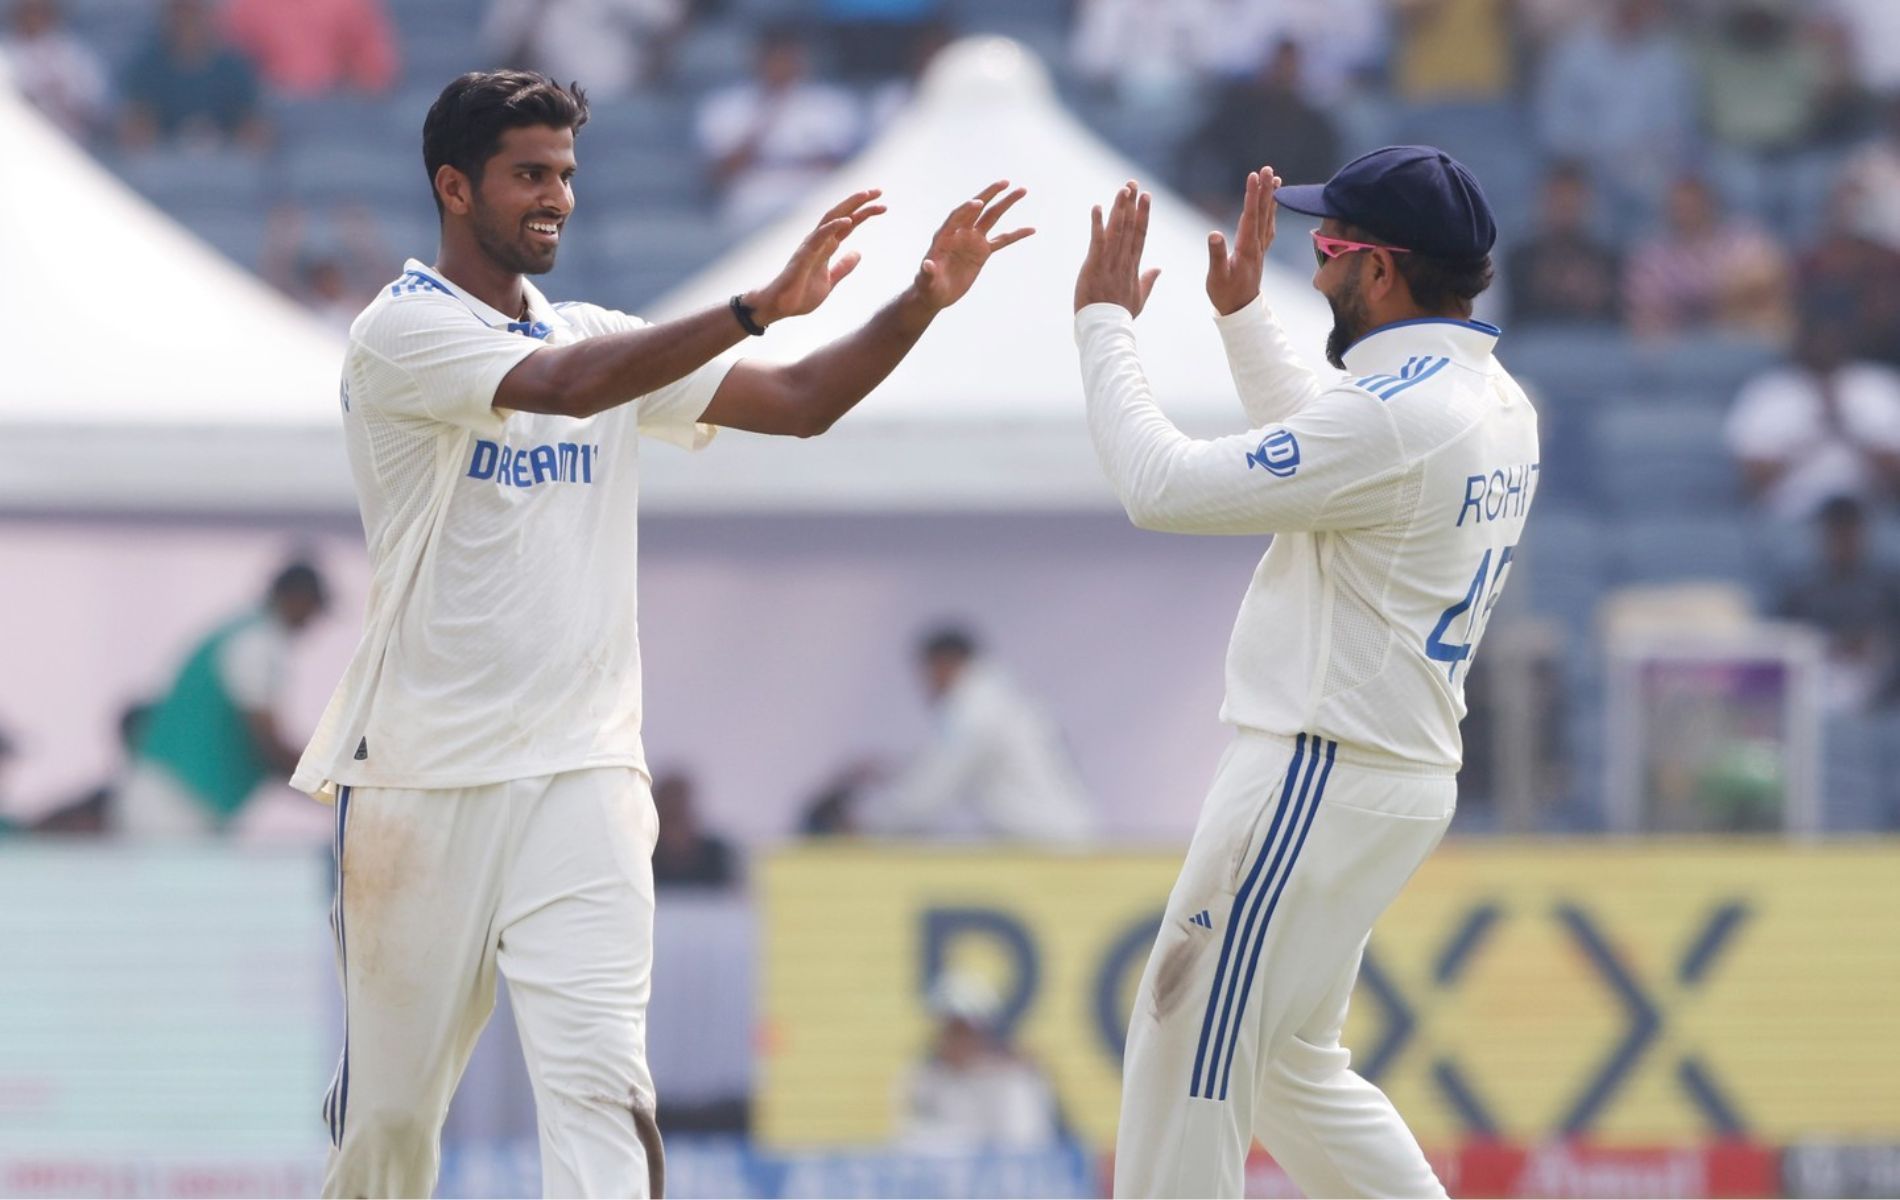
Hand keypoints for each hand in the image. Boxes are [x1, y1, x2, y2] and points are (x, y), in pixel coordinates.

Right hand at [747, 189, 886, 324]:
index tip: (883, 206)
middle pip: (841, 215)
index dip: (864, 213)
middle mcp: (819, 241)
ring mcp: (811, 246)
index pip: (848, 224)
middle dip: (859, 201)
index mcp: (827, 246)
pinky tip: (848, 220)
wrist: (780, 306)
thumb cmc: (801, 294)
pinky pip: (819, 237)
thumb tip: (858, 253)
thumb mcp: (830, 281)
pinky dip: (833, 227)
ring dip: (848, 206)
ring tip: (865, 195)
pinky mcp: (803, 255)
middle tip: (879, 191)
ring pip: (831, 219)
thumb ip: (843, 267)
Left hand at [912, 181, 1034, 310]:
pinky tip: (1031, 229)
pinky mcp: (983, 252)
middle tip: (1005, 182)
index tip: (978, 202)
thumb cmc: (928, 287)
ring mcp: (973, 240)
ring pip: (992, 218)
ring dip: (1006, 203)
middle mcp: (960, 233)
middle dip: (990, 194)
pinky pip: (1002, 241)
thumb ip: (927, 273)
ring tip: (1022, 190)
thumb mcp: (926, 282)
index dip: (966, 209)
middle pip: (977, 209)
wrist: (936, 294)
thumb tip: (927, 265)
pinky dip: (1016, 235)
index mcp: (944, 236)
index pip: (956, 217)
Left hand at [1074, 181, 1160, 316]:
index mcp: (1133, 266)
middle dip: (1132, 204)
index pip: (1140, 235)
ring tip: (1122, 189)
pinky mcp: (1094, 265)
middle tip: (1133, 183)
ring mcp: (1109, 262)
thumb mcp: (1139, 298)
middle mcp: (1123, 260)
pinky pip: (1096, 241)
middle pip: (1131, 227)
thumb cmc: (1120, 315)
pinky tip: (1097, 208)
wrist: (1105, 328)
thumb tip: (1158, 269)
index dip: (1143, 214)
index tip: (1146, 196)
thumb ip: (1148, 281)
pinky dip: (1097, 224)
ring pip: (1117, 230)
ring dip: (1119, 208)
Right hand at [1206, 165, 1281, 315]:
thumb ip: (1216, 255)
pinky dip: (1271, 213)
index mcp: (1246, 248)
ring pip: (1267, 218)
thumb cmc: (1225, 294)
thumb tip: (1214, 233)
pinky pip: (1268, 227)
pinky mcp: (1259, 253)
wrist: (1240, 311)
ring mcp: (1260, 249)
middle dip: (1265, 189)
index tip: (1254, 175)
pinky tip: (1272, 206)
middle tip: (1267, 169)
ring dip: (1271, 198)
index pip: (1249, 216)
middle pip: (1262, 212)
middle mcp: (1257, 245)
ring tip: (1276, 180)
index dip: (1252, 195)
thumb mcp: (1216, 276)